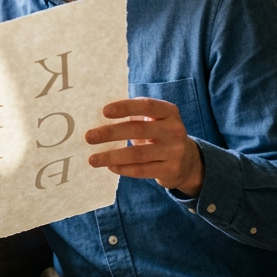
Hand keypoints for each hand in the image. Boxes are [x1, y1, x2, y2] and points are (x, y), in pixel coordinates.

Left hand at [86, 97, 204, 196]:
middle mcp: (174, 129)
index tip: (104, 111)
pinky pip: (142, 169)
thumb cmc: (159, 133)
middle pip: (138, 130)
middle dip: (110, 133)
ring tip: (92, 159)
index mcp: (168, 111)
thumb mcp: (153, 119)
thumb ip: (133, 114)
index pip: (146, 106)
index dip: (125, 107)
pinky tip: (110, 167)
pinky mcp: (171, 169)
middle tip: (89, 137)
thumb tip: (96, 113)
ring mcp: (175, 151)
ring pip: (137, 154)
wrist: (187, 160)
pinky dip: (124, 168)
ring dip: (111, 156)